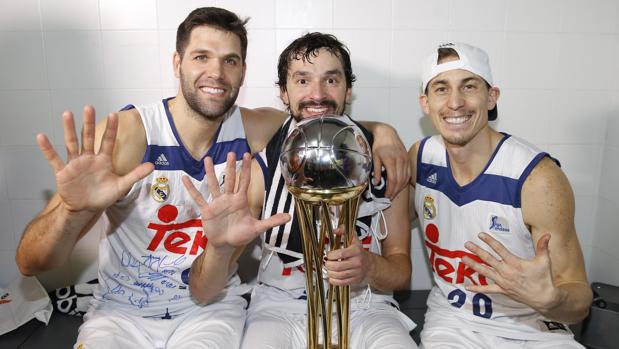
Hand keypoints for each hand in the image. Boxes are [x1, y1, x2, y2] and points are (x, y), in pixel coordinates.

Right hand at [37, 106, 153, 212]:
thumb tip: (152, 165)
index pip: (108, 141)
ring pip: (72, 143)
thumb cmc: (103, 196)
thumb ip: (135, 174)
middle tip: (89, 107)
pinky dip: (47, 149)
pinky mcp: (63, 172)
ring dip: (69, 129)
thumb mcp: (122, 186)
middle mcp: (89, 158)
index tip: (114, 114)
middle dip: (88, 122)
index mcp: (103, 160)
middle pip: (88, 137)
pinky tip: (41, 137)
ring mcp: (75, 163)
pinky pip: (54, 158)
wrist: (86, 209)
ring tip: (67, 114)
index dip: (111, 129)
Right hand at [182, 152, 289, 252]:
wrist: (226, 245)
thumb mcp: (257, 228)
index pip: (244, 181)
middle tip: (232, 152)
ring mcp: (217, 203)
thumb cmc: (241, 235)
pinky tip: (185, 179)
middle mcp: (228, 198)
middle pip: (230, 179)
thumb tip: (289, 217)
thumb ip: (271, 221)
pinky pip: (198, 198)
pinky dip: (192, 189)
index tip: (248, 155)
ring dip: (210, 172)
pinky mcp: (207, 210)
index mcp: (240, 200)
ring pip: (213, 184)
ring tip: (208, 159)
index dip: (246, 169)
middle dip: (231, 166)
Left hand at [324, 232, 370, 285]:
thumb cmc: (359, 251)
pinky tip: (332, 276)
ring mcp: (356, 272)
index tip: (329, 255)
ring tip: (328, 269)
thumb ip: (344, 231)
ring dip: (330, 273)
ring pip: (338, 275)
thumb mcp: (353, 238)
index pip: (341, 254)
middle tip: (326, 263)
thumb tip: (336, 230)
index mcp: (356, 251)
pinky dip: (334, 280)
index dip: (331, 255)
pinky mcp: (354, 280)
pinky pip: (341, 283)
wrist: (369, 264)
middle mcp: (357, 262)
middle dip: (328, 265)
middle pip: (338, 266)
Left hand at [370, 125, 409, 198]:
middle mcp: (400, 161)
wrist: (387, 133)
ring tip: (394, 193)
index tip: (386, 196)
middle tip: (390, 197)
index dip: (390, 189)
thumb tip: (376, 183)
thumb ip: (376, 170)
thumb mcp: (375, 157)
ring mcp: (405, 160)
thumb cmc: (379, 145)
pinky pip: (408, 173)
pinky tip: (400, 186)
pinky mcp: (408, 159)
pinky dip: (405, 181)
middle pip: (400, 180)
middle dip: (395, 191)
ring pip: (405, 178)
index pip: (393, 179)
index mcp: (391, 160)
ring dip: (400, 188)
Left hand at [462, 232, 561, 311]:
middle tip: (466, 244)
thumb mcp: (544, 261)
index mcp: (515, 263)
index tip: (480, 235)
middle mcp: (506, 272)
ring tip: (463, 258)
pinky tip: (467, 287)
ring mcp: (503, 282)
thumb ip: (543, 246)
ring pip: (485, 272)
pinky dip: (477, 288)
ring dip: (473, 265)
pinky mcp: (502, 290)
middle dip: (476, 251)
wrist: (544, 298)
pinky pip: (488, 289)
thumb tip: (548, 234)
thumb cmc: (544, 279)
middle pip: (488, 259)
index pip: (499, 249)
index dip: (489, 241)